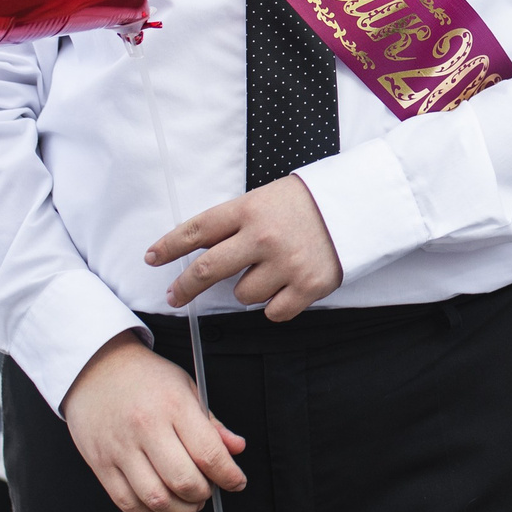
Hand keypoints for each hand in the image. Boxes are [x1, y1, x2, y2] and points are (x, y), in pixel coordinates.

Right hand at [59, 333, 248, 511]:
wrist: (95, 368)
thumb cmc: (145, 378)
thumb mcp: (186, 387)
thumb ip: (212, 423)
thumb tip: (236, 449)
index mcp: (173, 405)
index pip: (208, 453)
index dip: (229, 476)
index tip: (236, 482)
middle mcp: (145, 427)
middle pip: (183, 481)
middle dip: (204, 495)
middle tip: (208, 491)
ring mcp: (120, 448)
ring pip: (155, 498)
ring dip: (180, 511)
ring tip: (188, 504)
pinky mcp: (100, 463)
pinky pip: (127, 503)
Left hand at [145, 174, 340, 319]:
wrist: (360, 205)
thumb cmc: (308, 203)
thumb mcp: (266, 198)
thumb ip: (235, 223)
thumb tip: (200, 250)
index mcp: (249, 209)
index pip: (196, 230)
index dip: (169, 246)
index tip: (152, 258)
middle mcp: (263, 237)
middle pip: (207, 271)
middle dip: (184, 287)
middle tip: (175, 296)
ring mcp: (286, 264)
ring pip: (243, 295)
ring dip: (250, 288)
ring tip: (272, 270)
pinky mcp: (308, 286)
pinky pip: (273, 312)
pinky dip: (276, 304)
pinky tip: (288, 286)